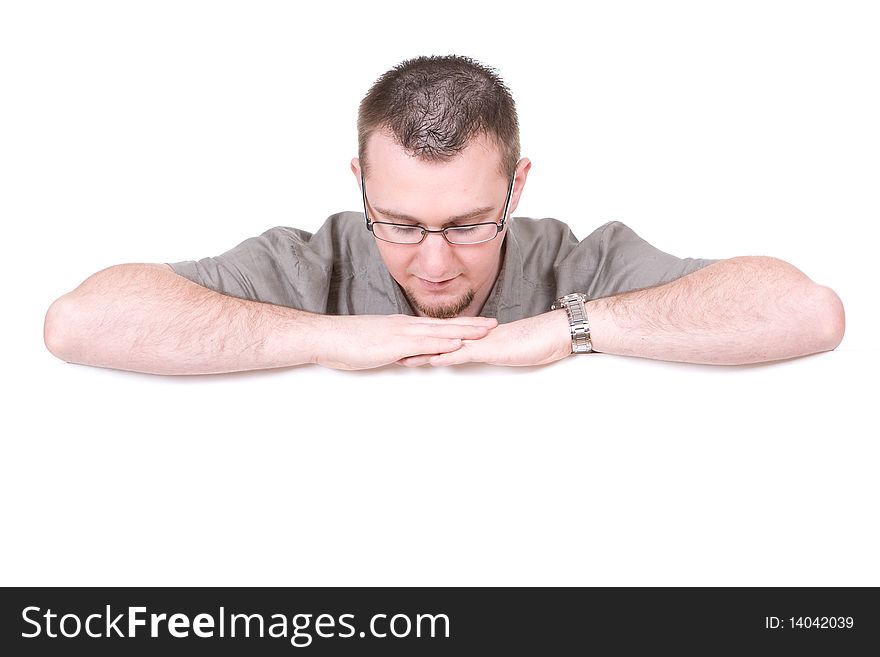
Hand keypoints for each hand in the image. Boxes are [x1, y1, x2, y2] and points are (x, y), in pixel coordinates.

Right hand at [312, 314, 498, 370]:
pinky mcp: (393, 345)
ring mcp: (400, 334)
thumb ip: (395, 349)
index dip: (459, 324)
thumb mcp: (377, 345)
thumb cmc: (347, 342)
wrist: (327, 338)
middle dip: (471, 325)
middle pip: (444, 325)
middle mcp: (405, 326)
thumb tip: (408, 356)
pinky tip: (456, 346)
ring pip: (438, 332)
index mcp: (402, 326)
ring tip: (485, 333)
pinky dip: (441, 345)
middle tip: (494, 324)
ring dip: (464, 333)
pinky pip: (422, 345)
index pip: (436, 325)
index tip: (478, 323)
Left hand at [397, 309, 571, 366]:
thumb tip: (473, 355)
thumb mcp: (503, 350)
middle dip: (412, 347)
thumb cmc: (533, 342)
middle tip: (388, 351)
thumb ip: (486, 351)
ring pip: (445, 346)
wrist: (554, 333)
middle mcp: (473, 337)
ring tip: (399, 358)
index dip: (420, 343)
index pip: (442, 339)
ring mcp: (480, 342)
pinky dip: (447, 357)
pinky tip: (432, 361)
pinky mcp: (490, 349)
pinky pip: (465, 354)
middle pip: (436, 341)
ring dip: (422, 353)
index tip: (399, 347)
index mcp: (474, 337)